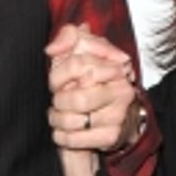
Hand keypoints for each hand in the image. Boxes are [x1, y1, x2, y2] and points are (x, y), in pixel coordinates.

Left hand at [46, 23, 138, 151]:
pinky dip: (61, 136)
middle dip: (59, 101)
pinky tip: (63, 131)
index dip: (59, 75)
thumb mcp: (81, 51)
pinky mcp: (110, 136)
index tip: (57, 81)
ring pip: (73, 119)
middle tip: (58, 100)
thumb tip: (52, 48)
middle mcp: (122, 89)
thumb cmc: (90, 81)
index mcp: (116, 64)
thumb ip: (68, 37)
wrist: (108, 119)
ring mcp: (118, 114)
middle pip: (77, 98)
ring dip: (57, 119)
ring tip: (58, 115)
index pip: (79, 65)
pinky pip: (74, 138)